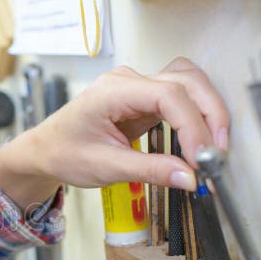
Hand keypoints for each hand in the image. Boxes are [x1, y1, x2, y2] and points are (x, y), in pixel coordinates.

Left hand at [0, 57, 229, 209]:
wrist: (44, 151)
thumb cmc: (63, 153)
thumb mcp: (105, 167)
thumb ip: (150, 171)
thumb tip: (190, 177)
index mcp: (112, 91)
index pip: (169, 96)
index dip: (193, 126)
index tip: (202, 158)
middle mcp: (127, 81)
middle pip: (186, 81)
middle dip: (209, 115)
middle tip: (216, 154)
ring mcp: (136, 86)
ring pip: (188, 82)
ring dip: (207, 110)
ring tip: (212, 146)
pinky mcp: (144, 99)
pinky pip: (180, 97)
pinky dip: (196, 115)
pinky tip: (198, 141)